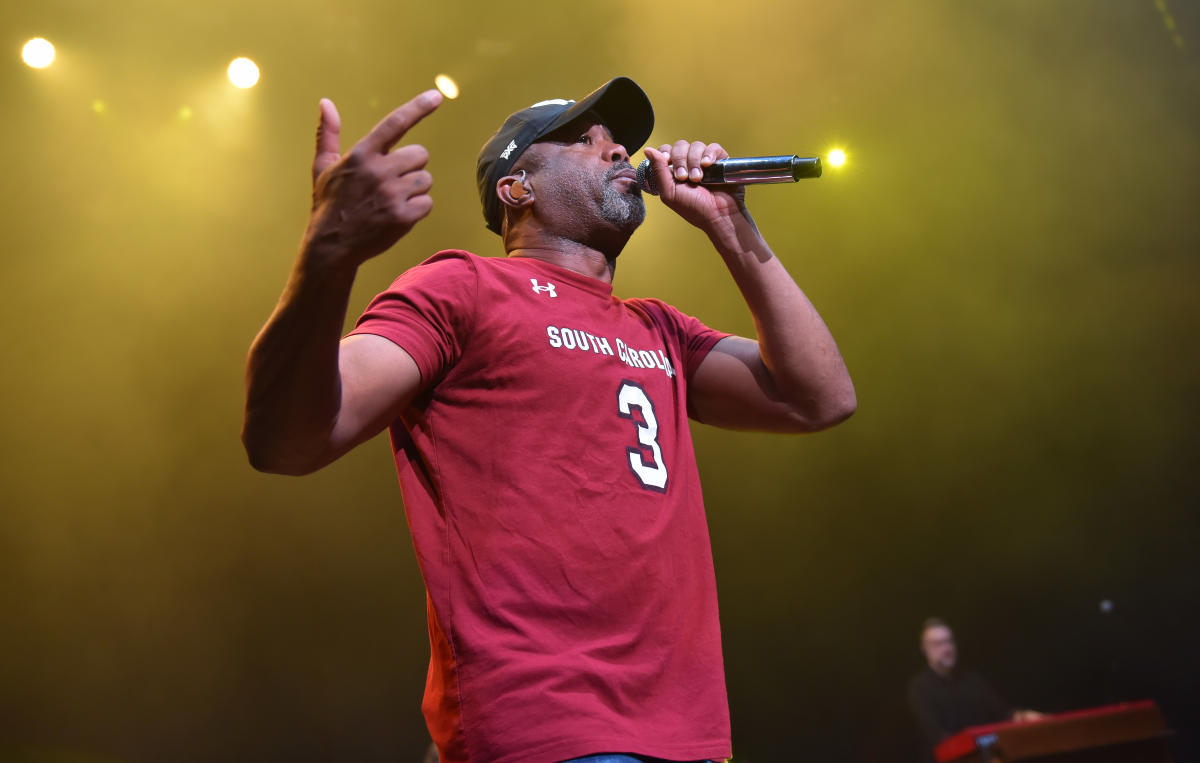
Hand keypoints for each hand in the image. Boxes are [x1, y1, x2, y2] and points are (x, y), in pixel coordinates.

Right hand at [303, 89, 442, 266]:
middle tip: (392, 181)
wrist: (331, 245)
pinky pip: (427, 203)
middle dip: (411, 166)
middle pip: (420, 155)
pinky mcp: (403, 217)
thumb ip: (328, 134)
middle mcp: (379, 171)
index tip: (437, 96)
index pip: (395, 123)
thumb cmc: (329, 203)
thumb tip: (326, 102)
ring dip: (415, 188)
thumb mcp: (323, 167)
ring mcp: (392, 195)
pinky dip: (417, 209)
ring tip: (392, 199)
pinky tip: (397, 214)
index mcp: (362, 154)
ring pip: (425, 180)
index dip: (418, 108)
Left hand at [643, 140, 745, 231]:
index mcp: (674, 171)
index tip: (668, 164)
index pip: (666, 150)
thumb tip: (648, 150)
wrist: (719, 215)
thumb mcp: (669, 193)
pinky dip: (709, 154)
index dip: (666, 154)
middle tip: (684, 178)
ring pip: (696, 145)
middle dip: (680, 160)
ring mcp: (704, 161)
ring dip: (694, 161)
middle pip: (680, 145)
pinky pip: (713, 147)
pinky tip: (708, 165)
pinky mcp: (720, 160)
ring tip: (698, 178)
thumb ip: (658, 170)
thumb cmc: (694, 209)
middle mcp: (688, 164)